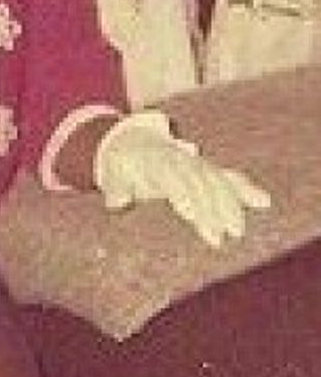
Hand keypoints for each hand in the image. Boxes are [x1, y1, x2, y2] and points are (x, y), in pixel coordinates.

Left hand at [94, 109, 270, 246]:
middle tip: (221, 235)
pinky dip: (245, 187)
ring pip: (217, 180)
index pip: (176, 181)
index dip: (186, 198)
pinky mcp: (206, 168)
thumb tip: (117, 203)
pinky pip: (228, 176)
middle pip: (201, 183)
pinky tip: (264, 202)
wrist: (131, 141)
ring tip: (238, 229)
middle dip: (212, 208)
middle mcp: (180, 161)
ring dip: (231, 203)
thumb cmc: (121, 166)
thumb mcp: (112, 174)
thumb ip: (115, 189)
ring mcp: (196, 163)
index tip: (193, 217)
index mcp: (157, 163)